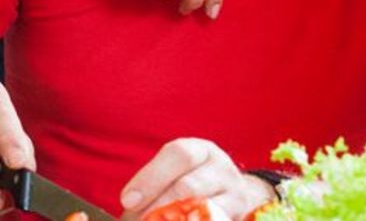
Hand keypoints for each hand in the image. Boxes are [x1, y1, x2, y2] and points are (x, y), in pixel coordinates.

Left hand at [119, 139, 275, 220]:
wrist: (231, 196)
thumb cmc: (190, 181)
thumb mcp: (174, 173)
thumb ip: (153, 184)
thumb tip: (129, 204)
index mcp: (201, 150)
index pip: (178, 155)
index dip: (151, 178)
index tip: (127, 200)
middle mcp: (221, 168)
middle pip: (189, 186)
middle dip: (158, 206)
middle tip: (140, 219)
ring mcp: (235, 195)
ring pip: (203, 209)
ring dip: (175, 220)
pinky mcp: (237, 215)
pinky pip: (214, 220)